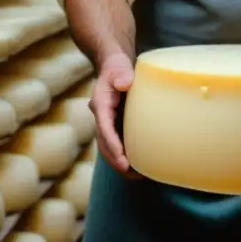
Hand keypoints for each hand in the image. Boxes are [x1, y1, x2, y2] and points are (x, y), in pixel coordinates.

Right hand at [90, 52, 139, 177]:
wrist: (113, 66)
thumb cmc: (117, 66)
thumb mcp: (119, 66)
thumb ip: (122, 74)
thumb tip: (124, 83)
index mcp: (100, 104)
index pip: (104, 127)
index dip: (112, 143)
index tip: (122, 158)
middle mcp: (101, 117)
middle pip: (104, 143)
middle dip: (115, 159)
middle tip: (130, 172)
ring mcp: (107, 123)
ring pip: (108, 147)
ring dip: (119, 162)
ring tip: (138, 175)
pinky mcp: (115, 126)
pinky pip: (116, 144)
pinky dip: (125, 156)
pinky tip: (139, 165)